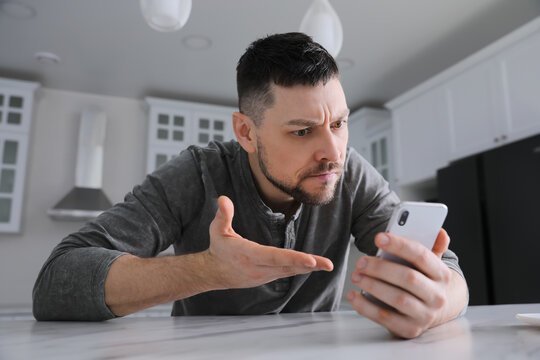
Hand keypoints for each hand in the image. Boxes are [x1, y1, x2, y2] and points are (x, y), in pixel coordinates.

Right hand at [203, 196, 333, 289]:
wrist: (214, 272)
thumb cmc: (218, 248)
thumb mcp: (216, 230)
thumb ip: (223, 215)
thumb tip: (223, 199)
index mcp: (247, 254)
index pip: (272, 257)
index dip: (292, 258)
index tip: (309, 260)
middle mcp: (258, 267)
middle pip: (286, 266)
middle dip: (308, 265)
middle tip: (327, 264)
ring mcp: (264, 275)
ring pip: (290, 271)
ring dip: (310, 267)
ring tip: (327, 264)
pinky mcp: (268, 276)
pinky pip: (287, 272)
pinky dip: (301, 269)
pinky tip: (316, 265)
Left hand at [347, 229, 455, 338]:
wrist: (432, 313)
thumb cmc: (423, 282)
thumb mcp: (430, 264)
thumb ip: (431, 246)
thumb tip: (439, 232)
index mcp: (442, 275)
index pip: (421, 255)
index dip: (399, 245)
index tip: (378, 238)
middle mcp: (437, 296)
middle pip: (408, 278)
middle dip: (381, 268)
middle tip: (361, 261)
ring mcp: (425, 315)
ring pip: (398, 298)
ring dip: (373, 285)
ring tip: (356, 275)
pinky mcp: (410, 329)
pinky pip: (385, 318)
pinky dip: (366, 307)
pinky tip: (354, 296)